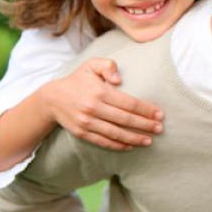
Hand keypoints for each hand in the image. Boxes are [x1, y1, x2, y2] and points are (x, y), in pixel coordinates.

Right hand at [39, 58, 163, 150]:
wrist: (52, 98)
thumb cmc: (77, 80)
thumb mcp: (90, 65)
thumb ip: (107, 66)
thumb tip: (119, 79)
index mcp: (99, 92)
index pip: (129, 103)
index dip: (146, 110)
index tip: (159, 114)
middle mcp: (93, 108)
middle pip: (125, 119)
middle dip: (145, 125)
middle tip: (160, 129)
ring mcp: (87, 122)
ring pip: (116, 133)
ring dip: (134, 138)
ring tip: (149, 140)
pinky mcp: (82, 133)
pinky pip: (103, 141)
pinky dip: (118, 145)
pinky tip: (130, 146)